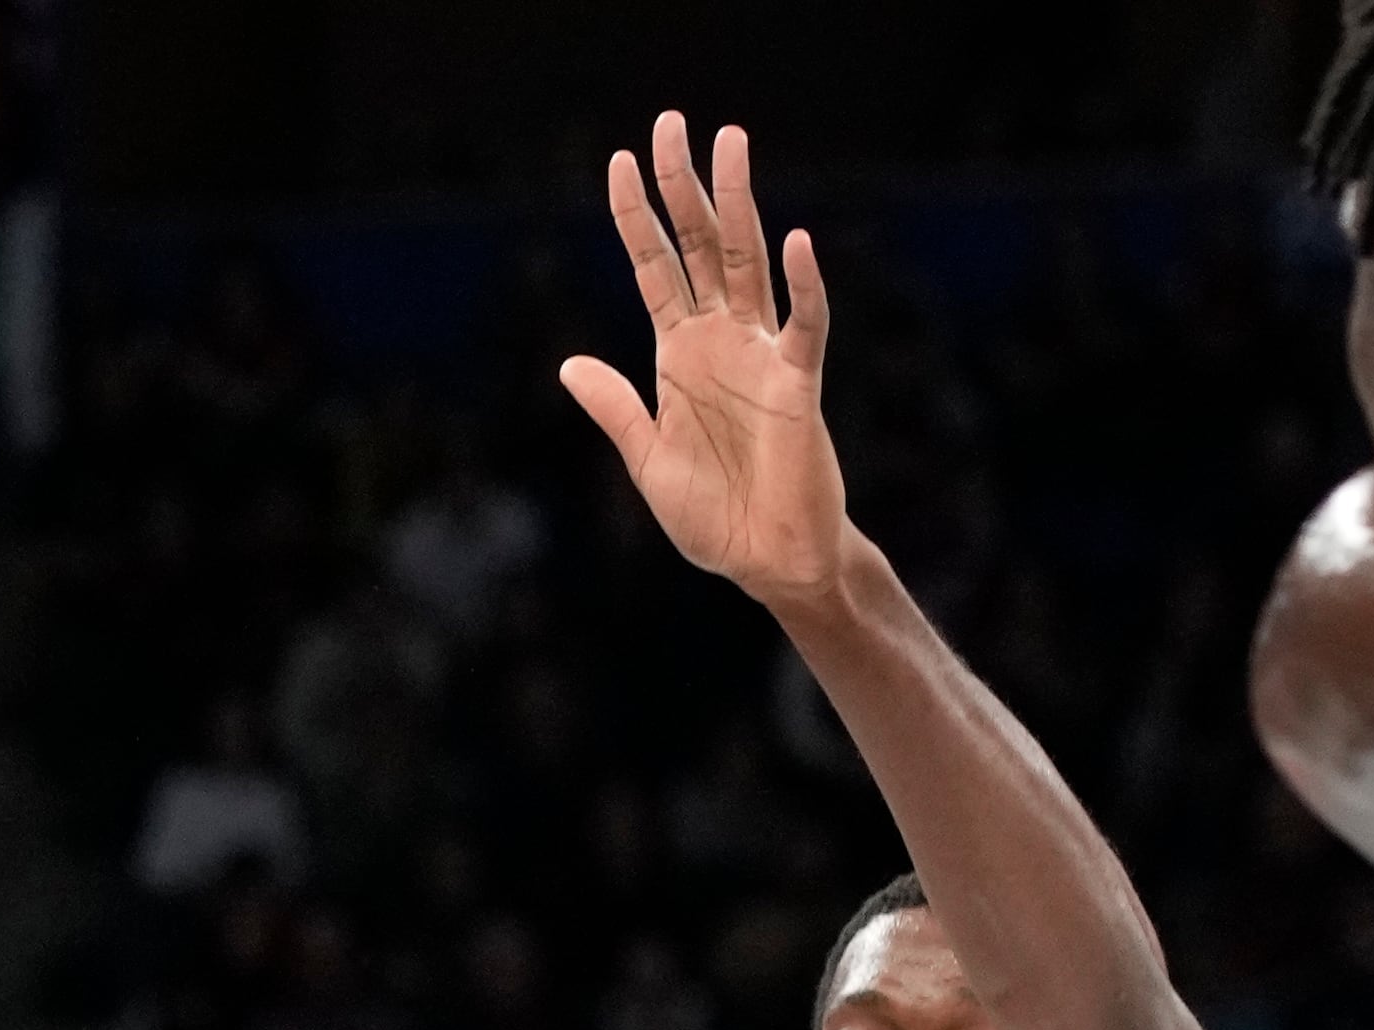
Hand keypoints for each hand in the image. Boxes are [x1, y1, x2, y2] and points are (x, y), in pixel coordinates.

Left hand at [561, 115, 847, 612]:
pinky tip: (793, 242)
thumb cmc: (712, 515)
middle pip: (702, 246)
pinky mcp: (798, 384)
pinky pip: (804, 325)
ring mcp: (761, 355)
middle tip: (673, 122)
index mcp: (679, 355)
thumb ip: (615, 409)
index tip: (619, 160)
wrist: (764, 562)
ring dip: (740, 203)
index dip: (637, 216)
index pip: (654, 267)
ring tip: (731, 142)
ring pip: (750, 262)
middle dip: (684, 186)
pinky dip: (801, 286)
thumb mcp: (646, 460)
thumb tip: (569, 364)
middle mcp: (720, 341)